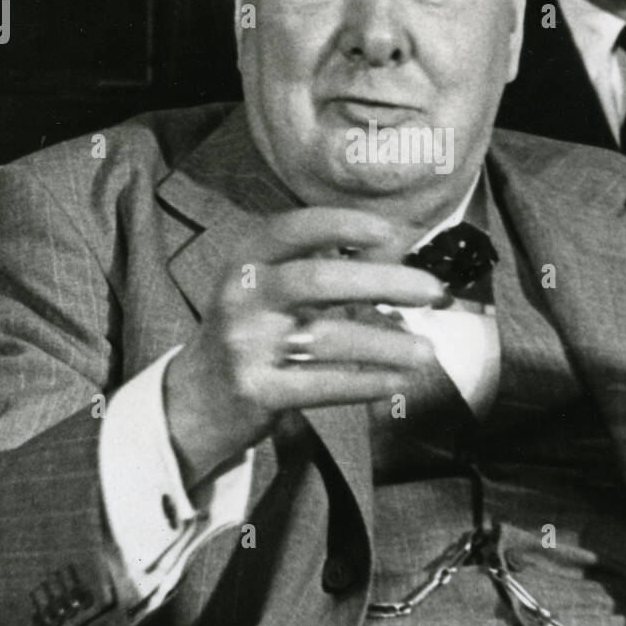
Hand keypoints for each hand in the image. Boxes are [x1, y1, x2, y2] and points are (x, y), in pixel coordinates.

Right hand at [163, 208, 446, 487]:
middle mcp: (242, 296)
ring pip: (326, 338)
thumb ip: (320, 267)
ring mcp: (245, 345)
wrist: (193, 400)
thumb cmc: (251, 333)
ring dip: (385, 344)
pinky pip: (321, 385)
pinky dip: (365, 383)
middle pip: (317, 280)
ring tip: (426, 351)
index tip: (391, 232)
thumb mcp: (270, 289)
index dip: (343, 225)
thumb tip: (395, 251)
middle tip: (432, 291)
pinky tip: (396, 381)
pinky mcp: (255, 391)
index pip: (294, 229)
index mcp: (247, 260)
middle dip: (383, 282)